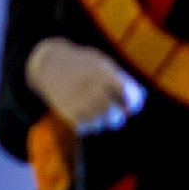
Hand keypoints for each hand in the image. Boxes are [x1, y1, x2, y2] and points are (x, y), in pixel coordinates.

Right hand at [25, 37, 145, 133]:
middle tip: (116, 116)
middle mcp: (89, 86)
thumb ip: (120, 78)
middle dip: (117, 117)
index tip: (131, 106)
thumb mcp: (101, 62)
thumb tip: (140, 98)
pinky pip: (83, 127)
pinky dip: (89, 126)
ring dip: (103, 123)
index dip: (132, 102)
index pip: (125, 93)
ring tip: (101, 118)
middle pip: (112, 111)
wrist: (48, 63)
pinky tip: (88, 120)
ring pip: (98, 122)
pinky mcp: (66, 110)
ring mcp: (77, 99)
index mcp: (101, 72)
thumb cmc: (82, 63)